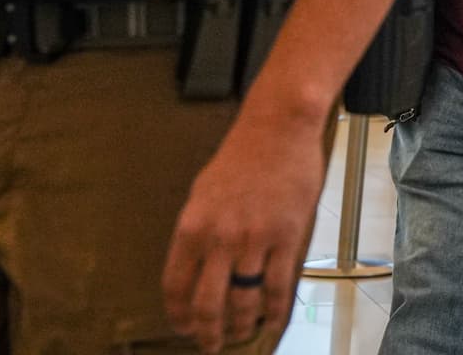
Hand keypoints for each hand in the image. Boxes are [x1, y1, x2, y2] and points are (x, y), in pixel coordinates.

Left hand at [161, 110, 327, 351]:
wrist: (278, 129)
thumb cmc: (241, 156)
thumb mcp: (202, 194)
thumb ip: (198, 232)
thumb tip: (197, 268)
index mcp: (191, 228)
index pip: (175, 287)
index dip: (178, 315)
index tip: (183, 328)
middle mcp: (219, 239)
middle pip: (208, 303)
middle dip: (208, 332)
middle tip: (211, 345)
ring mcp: (255, 240)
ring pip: (244, 300)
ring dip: (241, 325)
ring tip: (241, 335)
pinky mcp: (287, 236)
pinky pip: (279, 286)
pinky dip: (275, 311)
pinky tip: (272, 323)